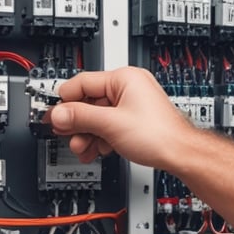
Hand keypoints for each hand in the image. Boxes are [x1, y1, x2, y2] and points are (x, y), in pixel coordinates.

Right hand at [48, 67, 194, 168]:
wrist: (181, 155)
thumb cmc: (159, 135)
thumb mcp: (110, 124)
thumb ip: (80, 117)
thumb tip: (58, 114)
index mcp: (123, 78)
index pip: (82, 82)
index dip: (65, 101)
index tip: (52, 115)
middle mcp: (127, 88)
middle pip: (87, 101)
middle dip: (76, 122)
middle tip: (65, 134)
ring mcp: (130, 105)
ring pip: (96, 117)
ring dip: (85, 134)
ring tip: (81, 147)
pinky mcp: (132, 120)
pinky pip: (106, 126)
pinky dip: (98, 138)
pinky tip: (94, 150)